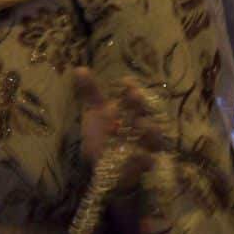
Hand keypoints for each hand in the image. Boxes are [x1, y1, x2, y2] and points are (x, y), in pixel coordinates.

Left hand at [74, 68, 161, 191]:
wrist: (103, 164)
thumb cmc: (103, 133)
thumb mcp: (95, 112)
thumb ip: (90, 92)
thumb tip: (80, 69)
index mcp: (129, 110)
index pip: (133, 96)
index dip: (131, 89)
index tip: (126, 81)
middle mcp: (140, 124)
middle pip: (145, 112)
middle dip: (140, 106)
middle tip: (134, 95)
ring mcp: (146, 144)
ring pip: (154, 135)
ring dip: (149, 129)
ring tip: (140, 124)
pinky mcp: (146, 164)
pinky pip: (149, 161)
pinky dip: (146, 159)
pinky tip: (141, 156)